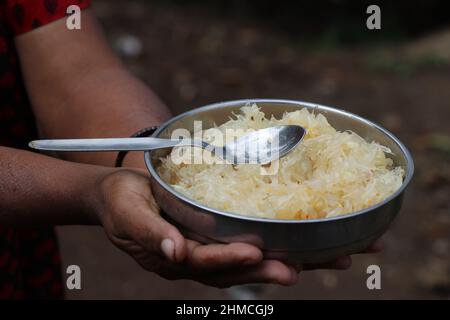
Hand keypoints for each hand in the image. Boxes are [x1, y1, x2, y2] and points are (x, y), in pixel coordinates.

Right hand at [91, 169, 383, 287]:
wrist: (121, 194)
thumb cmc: (121, 202)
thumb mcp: (127, 214)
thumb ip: (148, 233)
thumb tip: (174, 253)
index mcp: (177, 256)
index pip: (208, 262)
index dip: (232, 261)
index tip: (256, 255)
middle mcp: (202, 256)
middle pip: (244, 266)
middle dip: (280, 266)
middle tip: (316, 265)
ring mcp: (215, 246)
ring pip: (259, 255)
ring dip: (299, 257)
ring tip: (340, 256)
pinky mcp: (223, 232)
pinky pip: (258, 238)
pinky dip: (288, 239)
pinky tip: (318, 238)